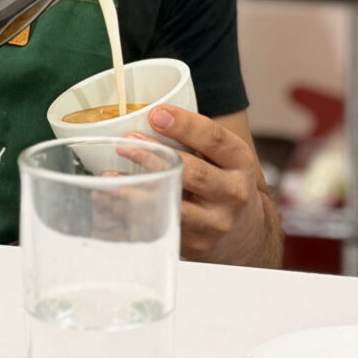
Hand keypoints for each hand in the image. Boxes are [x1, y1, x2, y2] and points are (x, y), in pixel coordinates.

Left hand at [121, 105, 280, 266]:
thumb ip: (195, 137)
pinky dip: (133, 213)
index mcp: (239, 161)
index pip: (214, 138)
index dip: (184, 125)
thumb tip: (145, 112)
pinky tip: (113, 200)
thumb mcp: (224, 156)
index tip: (155, 113)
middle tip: (125, 142)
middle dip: (154, 155)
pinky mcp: (197, 244)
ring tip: (110, 175)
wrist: (247, 233)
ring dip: (137, 188)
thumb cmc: (224, 181)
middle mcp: (233, 192)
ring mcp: (215, 222)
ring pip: (173, 203)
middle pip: (192, 172)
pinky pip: (161, 225)